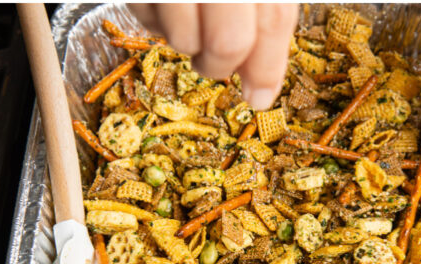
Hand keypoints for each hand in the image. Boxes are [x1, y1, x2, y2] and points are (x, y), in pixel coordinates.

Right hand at [127, 3, 298, 109]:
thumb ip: (263, 12)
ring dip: (187, 40)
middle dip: (221, 65)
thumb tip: (259, 84)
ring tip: (188, 15)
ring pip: (183, 39)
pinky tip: (165, 4)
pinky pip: (146, 20)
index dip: (269, 65)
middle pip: (229, 43)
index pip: (274, 19)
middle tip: (214, 60)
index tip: (260, 97)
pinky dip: (155, 21)